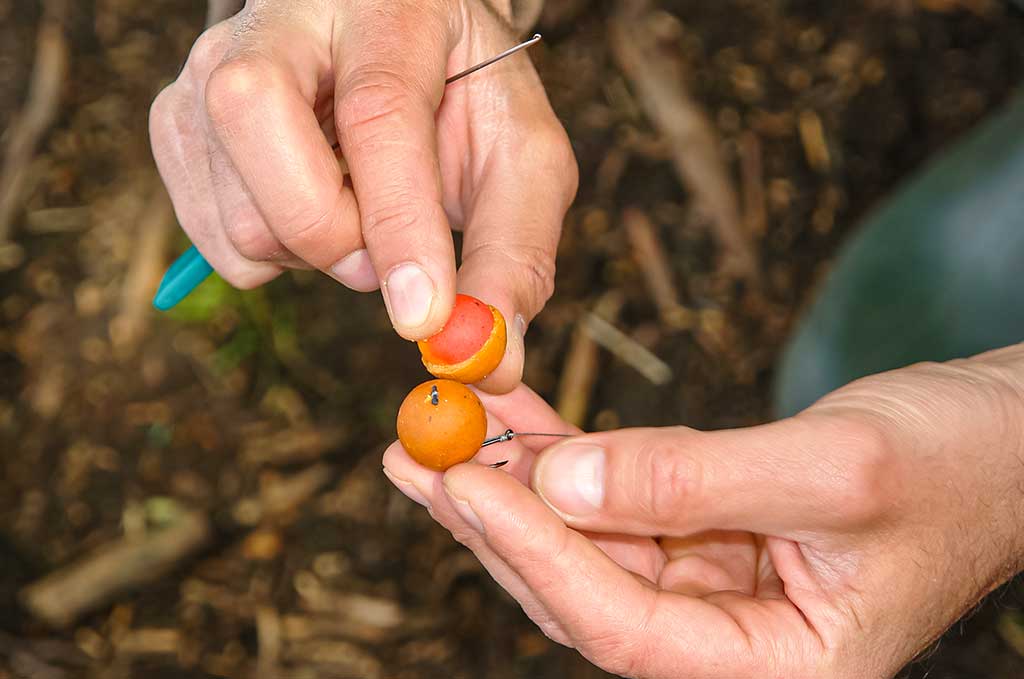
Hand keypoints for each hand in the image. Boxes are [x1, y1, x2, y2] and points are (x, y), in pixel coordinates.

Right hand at [149, 0, 576, 390]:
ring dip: (314, 255)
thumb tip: (495, 362)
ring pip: (237, 211)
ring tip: (357, 212)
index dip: (400, 224)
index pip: (380, 113)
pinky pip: (215, 241)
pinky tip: (312, 210)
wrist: (395, 51)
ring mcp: (209, 70)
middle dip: (332, 231)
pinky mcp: (177, 122)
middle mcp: (279, 23)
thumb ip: (514, 251)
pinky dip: (276, 257)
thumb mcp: (520, 158)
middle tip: (383, 253)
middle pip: (254, 119)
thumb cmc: (463, 100)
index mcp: (386, 11)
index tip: (425, 318)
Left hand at [382, 344, 1023, 677]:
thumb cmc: (954, 463)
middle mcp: (732, 645)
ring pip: (587, 544)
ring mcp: (714, 590)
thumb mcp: (833, 471)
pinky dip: (564, 456)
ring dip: (514, 483)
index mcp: (778, 670)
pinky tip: (511, 419)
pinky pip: (616, 500)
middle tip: (415, 453)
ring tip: (438, 429)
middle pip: (584, 592)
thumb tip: (564, 478)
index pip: (626, 630)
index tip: (463, 479)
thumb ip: (696, 481)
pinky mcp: (705, 536)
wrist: (1004, 440)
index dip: (539, 554)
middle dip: (495, 520)